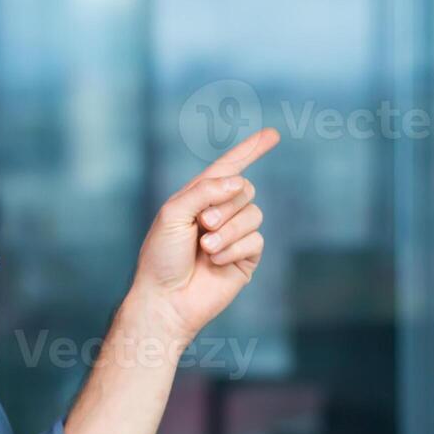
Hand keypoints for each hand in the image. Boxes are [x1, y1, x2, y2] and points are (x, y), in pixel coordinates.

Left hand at [130, 128, 277, 343]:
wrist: (165, 298)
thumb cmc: (161, 256)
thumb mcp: (174, 213)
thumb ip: (204, 190)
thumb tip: (239, 181)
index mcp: (199, 197)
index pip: (229, 168)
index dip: (250, 150)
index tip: (272, 135)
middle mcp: (219, 213)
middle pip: (245, 189)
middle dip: (225, 205)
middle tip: (203, 224)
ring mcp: (234, 236)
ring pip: (253, 215)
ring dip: (228, 230)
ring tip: (205, 248)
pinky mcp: (245, 258)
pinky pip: (256, 240)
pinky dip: (234, 249)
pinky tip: (216, 262)